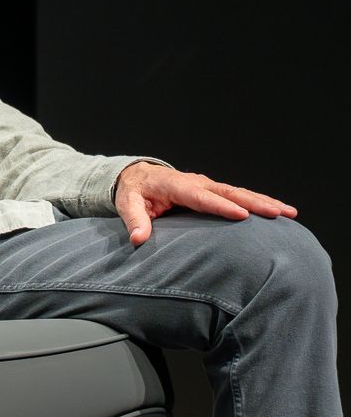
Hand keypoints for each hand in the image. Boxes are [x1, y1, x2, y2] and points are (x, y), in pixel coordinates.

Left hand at [113, 161, 296, 245]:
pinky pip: (239, 196)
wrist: (137, 176)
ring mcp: (208, 185)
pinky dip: (259, 202)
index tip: (242, 215)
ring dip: (264, 201)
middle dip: (254, 202)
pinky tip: (280, 212)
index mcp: (175, 185)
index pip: (201, 196)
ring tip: (289, 212)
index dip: (221, 206)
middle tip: (278, 213)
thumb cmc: (133, 192)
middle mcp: (196, 182)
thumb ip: (134, 221)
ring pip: (239, 192)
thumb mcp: (127, 204)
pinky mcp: (214, 191)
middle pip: (228, 192)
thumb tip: (138, 239)